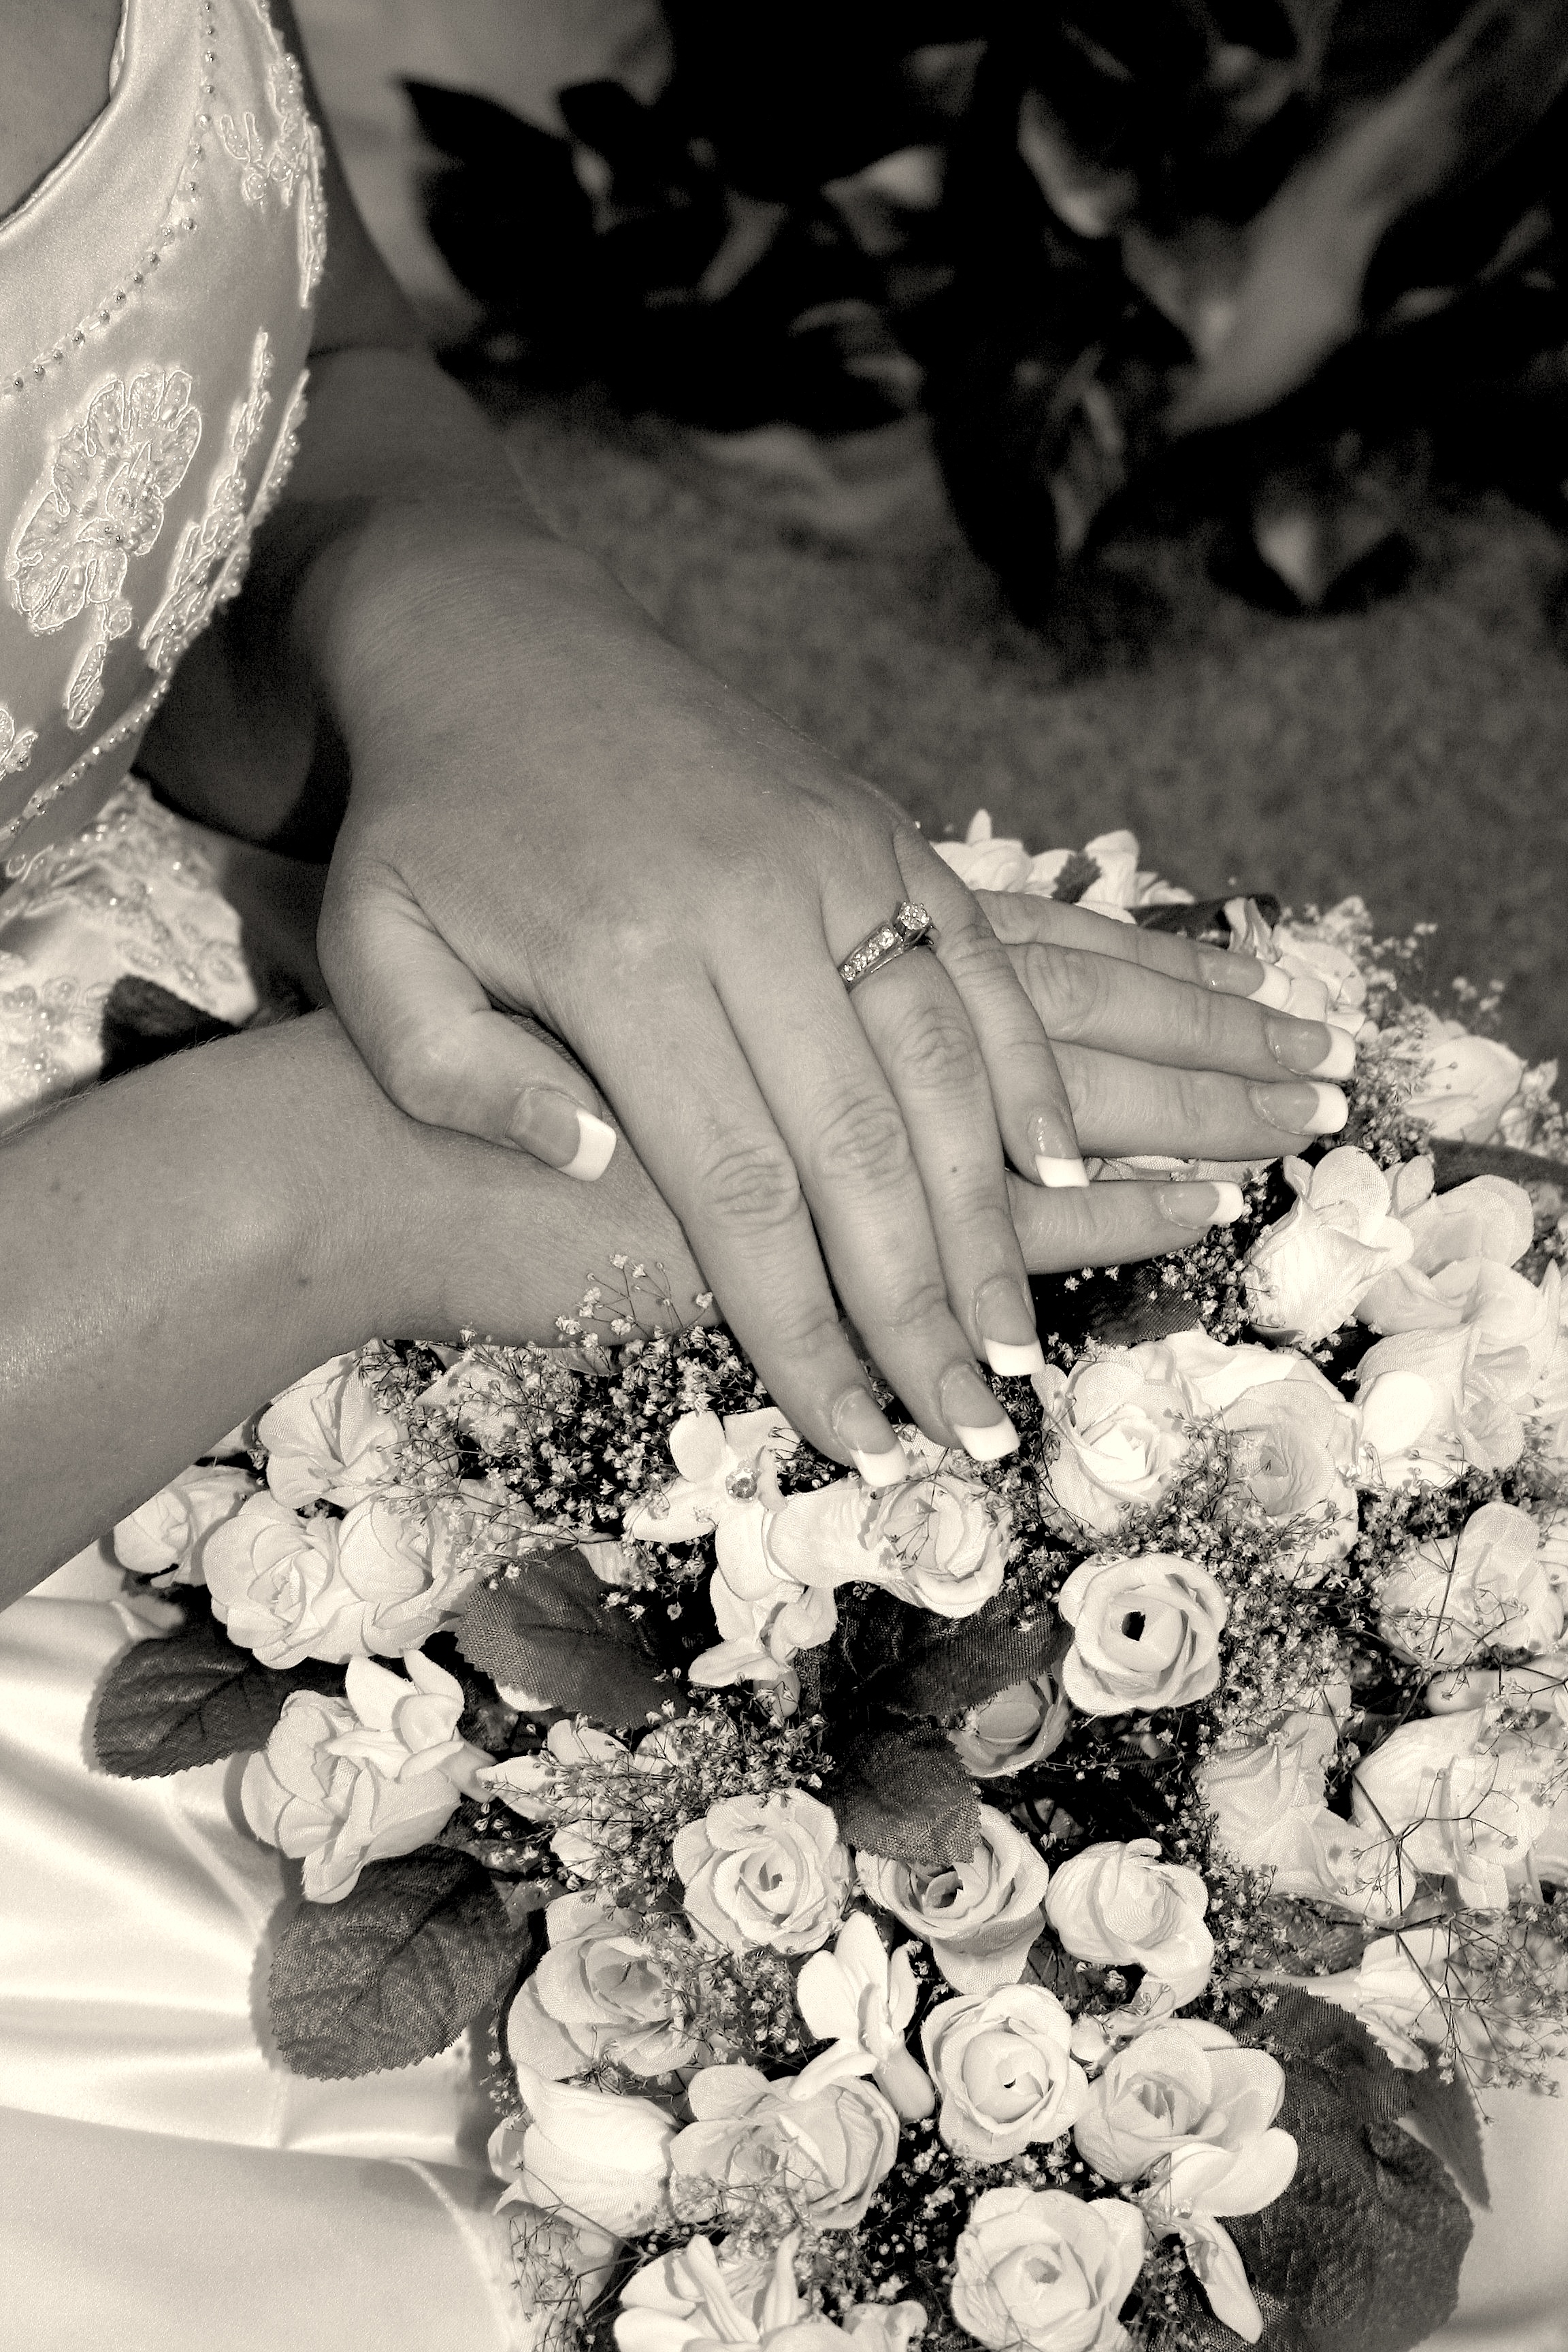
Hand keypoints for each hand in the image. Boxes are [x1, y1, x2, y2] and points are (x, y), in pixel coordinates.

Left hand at [314, 527, 1343, 1472]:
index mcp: (621, 959)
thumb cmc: (428, 826)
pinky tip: (1066, 1173)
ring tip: (1018, 1340)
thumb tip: (595, 1166)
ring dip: (997, 1215)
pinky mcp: (879, 827)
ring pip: (946, 1062)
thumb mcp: (374, 953)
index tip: (853, 1433)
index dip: (802, 1323)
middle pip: (862, 1144)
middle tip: (970, 1429)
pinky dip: (1032, 1072)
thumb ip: (459, 1079)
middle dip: (923, 1305)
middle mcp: (749, 906)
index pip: (736, 1185)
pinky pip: (985, 961)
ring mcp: (833, 856)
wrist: (499, 641)